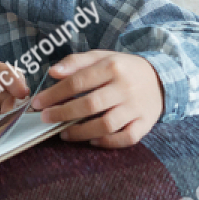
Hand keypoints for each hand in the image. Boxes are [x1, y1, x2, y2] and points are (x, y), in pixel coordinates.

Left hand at [31, 51, 164, 147]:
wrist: (160, 78)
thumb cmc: (122, 69)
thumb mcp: (101, 57)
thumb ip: (76, 62)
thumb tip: (52, 73)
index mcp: (112, 67)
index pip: (78, 82)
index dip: (54, 94)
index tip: (38, 103)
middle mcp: (125, 88)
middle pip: (90, 105)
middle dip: (63, 113)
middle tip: (45, 118)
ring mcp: (136, 107)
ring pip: (106, 125)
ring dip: (81, 132)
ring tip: (64, 133)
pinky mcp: (145, 124)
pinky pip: (126, 138)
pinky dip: (107, 142)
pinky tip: (91, 140)